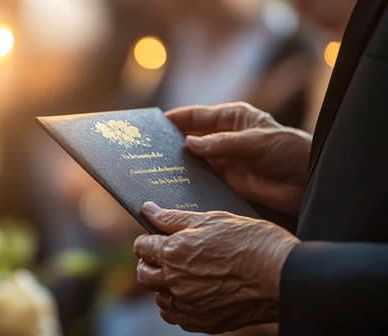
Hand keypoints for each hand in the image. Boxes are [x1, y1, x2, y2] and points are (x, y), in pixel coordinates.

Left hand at [134, 202, 299, 333]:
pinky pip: (178, 317)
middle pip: (144, 275)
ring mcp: (190, 305)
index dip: (147, 241)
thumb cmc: (253, 242)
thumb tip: (149, 209)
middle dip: (149, 263)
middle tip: (163, 257)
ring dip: (162, 287)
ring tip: (179, 276)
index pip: (142, 247)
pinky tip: (190, 295)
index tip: (154, 239)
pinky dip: (178, 307)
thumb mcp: (213, 220)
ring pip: (159, 299)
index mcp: (174, 253)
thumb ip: (175, 218)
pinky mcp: (205, 321)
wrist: (285, 276)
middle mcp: (176, 281)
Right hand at [167, 102, 311, 215]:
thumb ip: (223, 144)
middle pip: (191, 137)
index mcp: (233, 118)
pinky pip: (204, 179)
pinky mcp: (228, 181)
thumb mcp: (256, 142)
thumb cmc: (289, 151)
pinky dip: (190, 181)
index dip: (176, 118)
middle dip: (172, 142)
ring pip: (195, 160)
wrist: (309, 183)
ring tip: (156, 167)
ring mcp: (225, 160)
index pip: (198, 116)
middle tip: (149, 149)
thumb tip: (190, 143)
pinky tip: (175, 184)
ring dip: (179, 163)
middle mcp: (225, 138)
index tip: (154, 124)